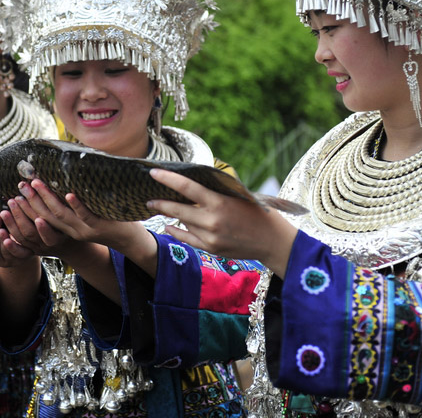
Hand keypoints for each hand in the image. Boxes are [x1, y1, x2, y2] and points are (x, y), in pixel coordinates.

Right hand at [18, 180, 142, 247]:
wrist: (129, 240)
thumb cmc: (107, 221)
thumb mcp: (86, 216)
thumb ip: (73, 205)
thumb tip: (60, 180)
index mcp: (66, 230)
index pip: (41, 220)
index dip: (26, 209)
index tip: (14, 195)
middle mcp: (72, 231)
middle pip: (45, 217)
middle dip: (31, 202)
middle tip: (20, 186)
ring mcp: (85, 229)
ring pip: (61, 215)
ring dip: (48, 199)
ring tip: (37, 184)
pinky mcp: (99, 226)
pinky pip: (85, 215)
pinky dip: (76, 204)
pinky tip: (69, 194)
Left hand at [147, 169, 297, 277]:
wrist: (272, 241)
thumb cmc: (257, 213)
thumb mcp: (238, 196)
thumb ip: (216, 191)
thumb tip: (194, 184)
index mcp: (219, 202)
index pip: (187, 187)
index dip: (168, 179)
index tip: (153, 172)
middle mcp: (212, 220)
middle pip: (178, 209)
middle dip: (161, 203)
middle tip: (148, 198)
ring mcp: (210, 237)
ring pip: (183, 223)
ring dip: (171, 215)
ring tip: (160, 208)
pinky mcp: (211, 249)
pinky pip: (187, 239)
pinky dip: (176, 232)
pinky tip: (168, 226)